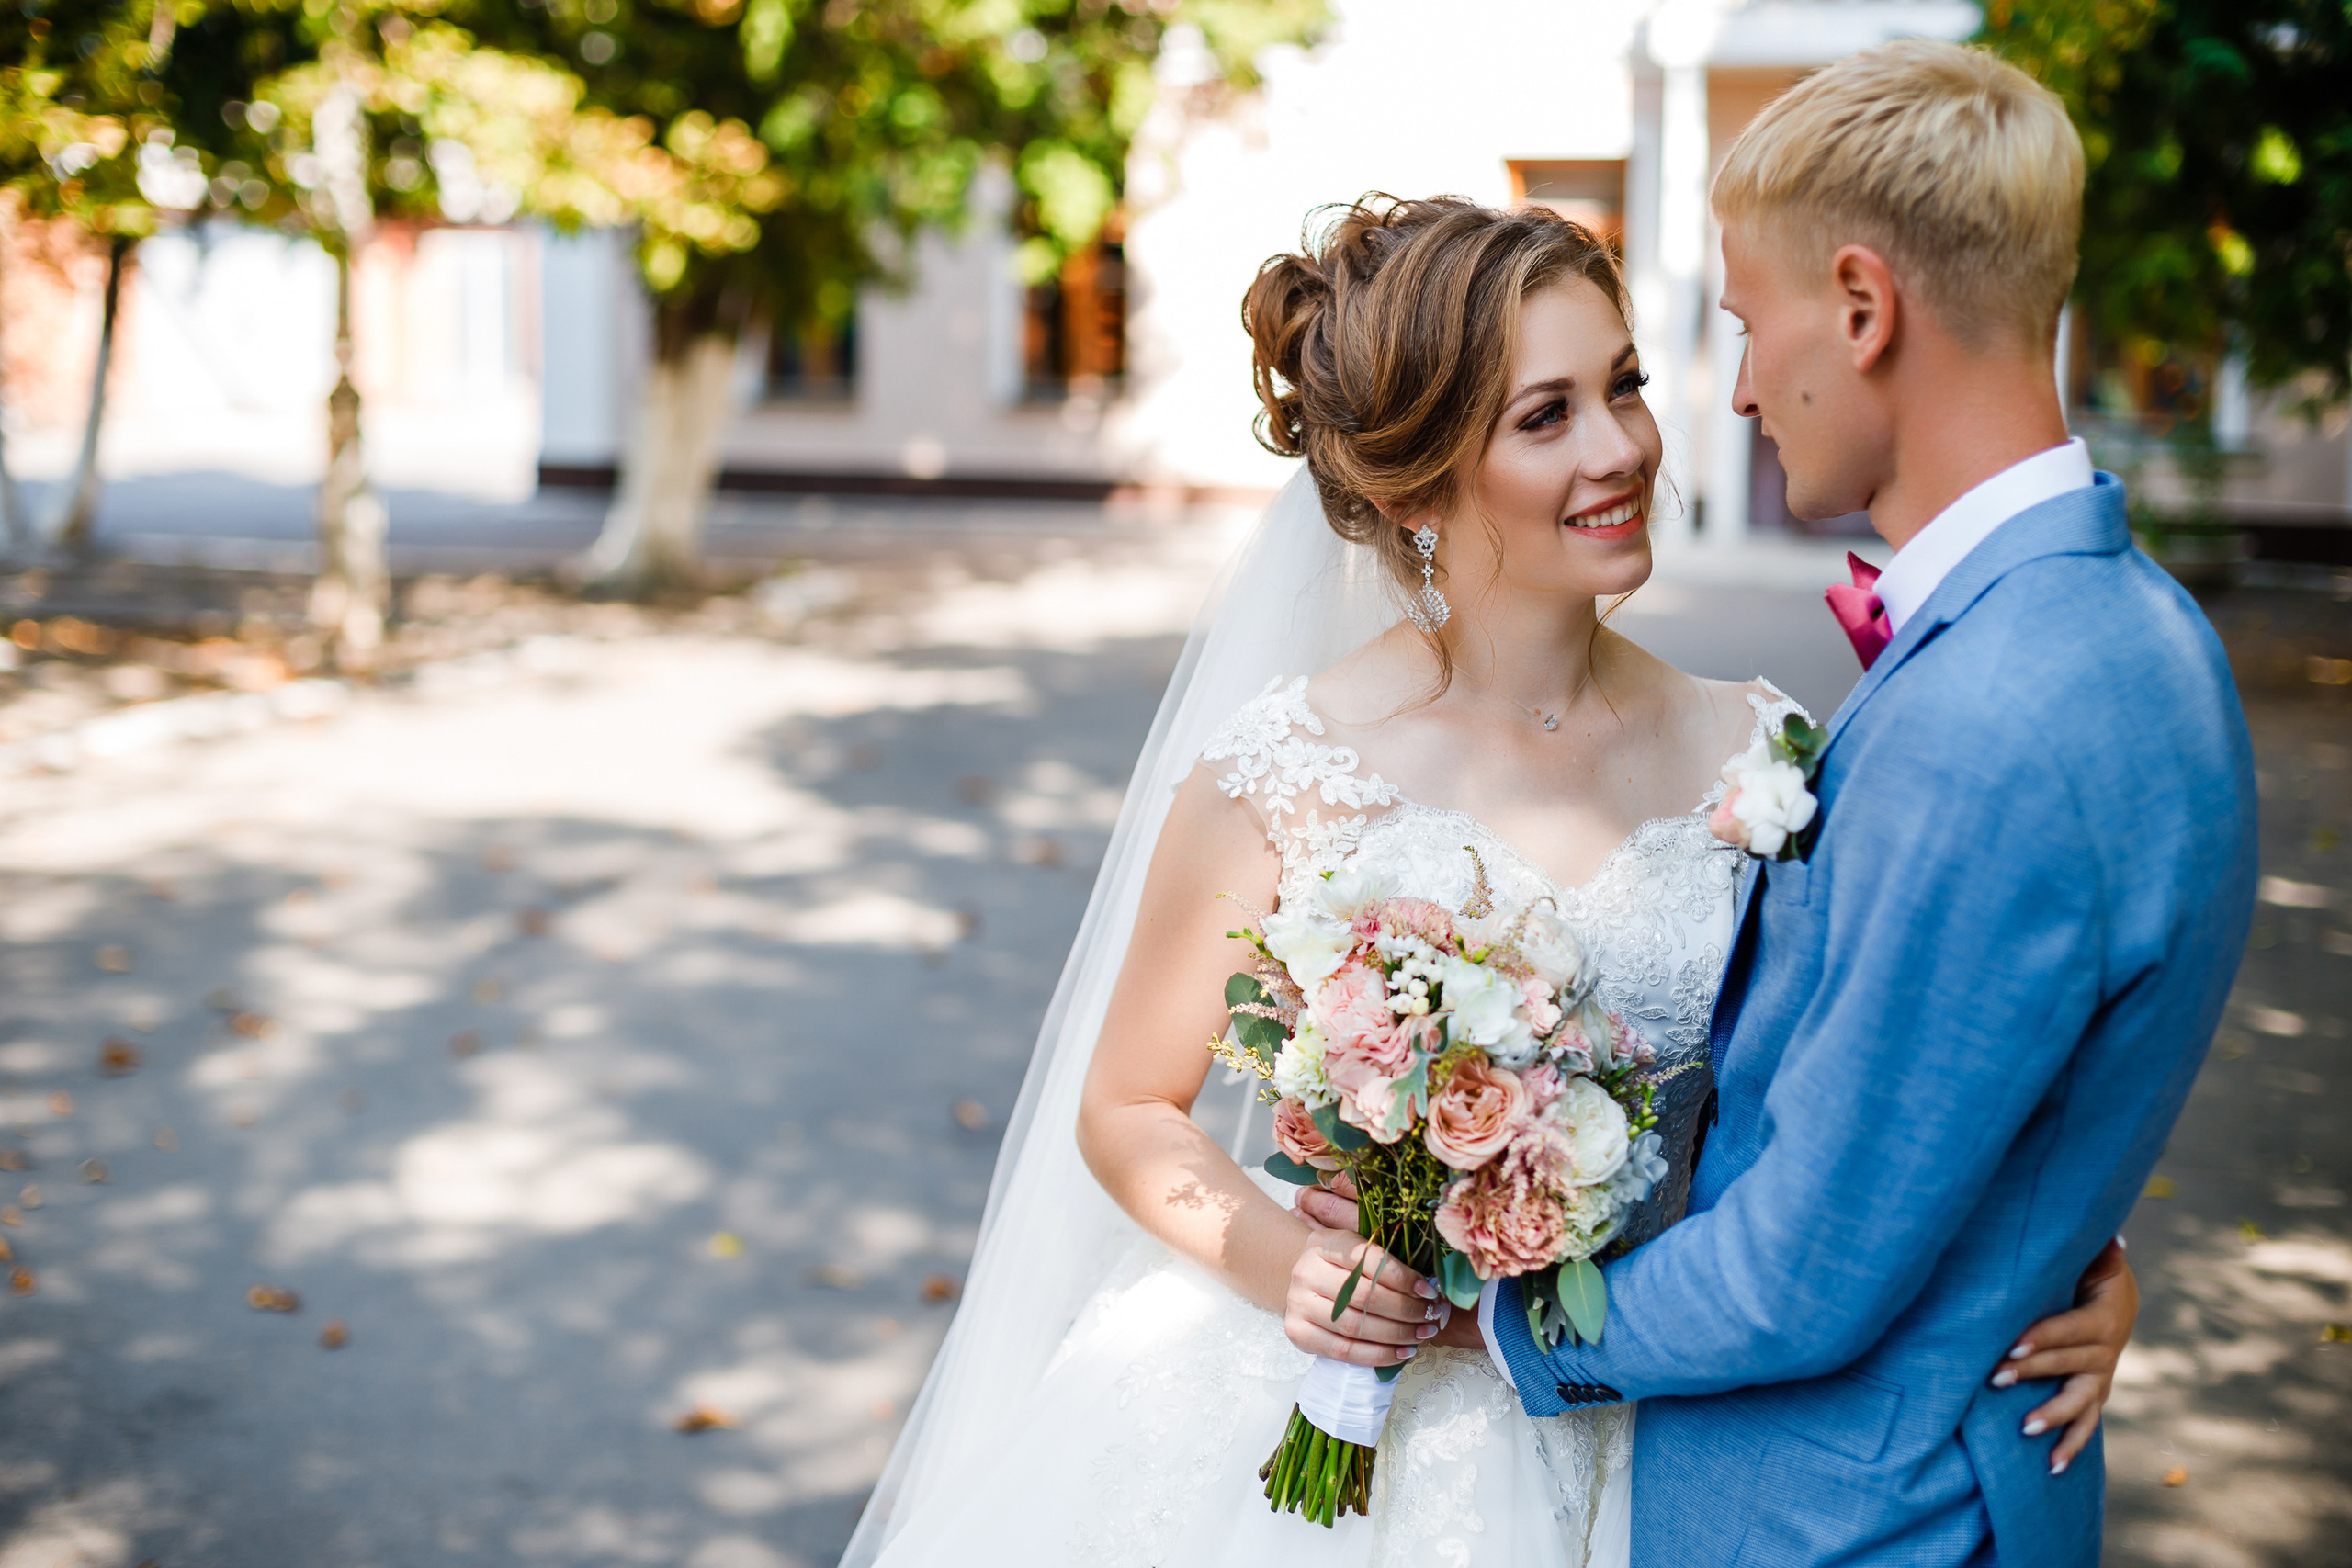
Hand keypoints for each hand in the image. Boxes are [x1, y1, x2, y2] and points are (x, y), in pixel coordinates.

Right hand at [1284, 1207, 1444, 1365]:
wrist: (1306, 1282)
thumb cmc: (1342, 1267)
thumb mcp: (1358, 1250)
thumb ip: (1387, 1262)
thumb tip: (1430, 1289)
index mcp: (1324, 1243)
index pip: (1367, 1259)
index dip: (1402, 1277)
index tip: (1429, 1291)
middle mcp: (1306, 1271)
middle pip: (1363, 1296)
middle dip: (1405, 1309)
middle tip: (1430, 1315)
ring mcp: (1298, 1303)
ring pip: (1355, 1326)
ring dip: (1396, 1334)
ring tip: (1421, 1334)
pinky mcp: (1298, 1332)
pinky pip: (1343, 1350)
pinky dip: (1377, 1355)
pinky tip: (1401, 1353)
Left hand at [1990, 1236, 2137, 1474]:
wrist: (2118, 1299)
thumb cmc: (2092, 1270)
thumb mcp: (2097, 1257)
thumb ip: (2097, 1249)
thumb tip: (2112, 1235)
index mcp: (2103, 1316)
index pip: (2069, 1329)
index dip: (2042, 1337)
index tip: (2012, 1346)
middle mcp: (2106, 1351)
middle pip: (2066, 1364)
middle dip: (2031, 1372)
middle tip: (1993, 1378)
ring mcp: (2101, 1376)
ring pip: (2080, 1400)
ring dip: (2054, 1415)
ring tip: (2026, 1428)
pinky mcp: (2095, 1392)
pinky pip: (2087, 1423)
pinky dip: (2072, 1444)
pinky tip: (2053, 1467)